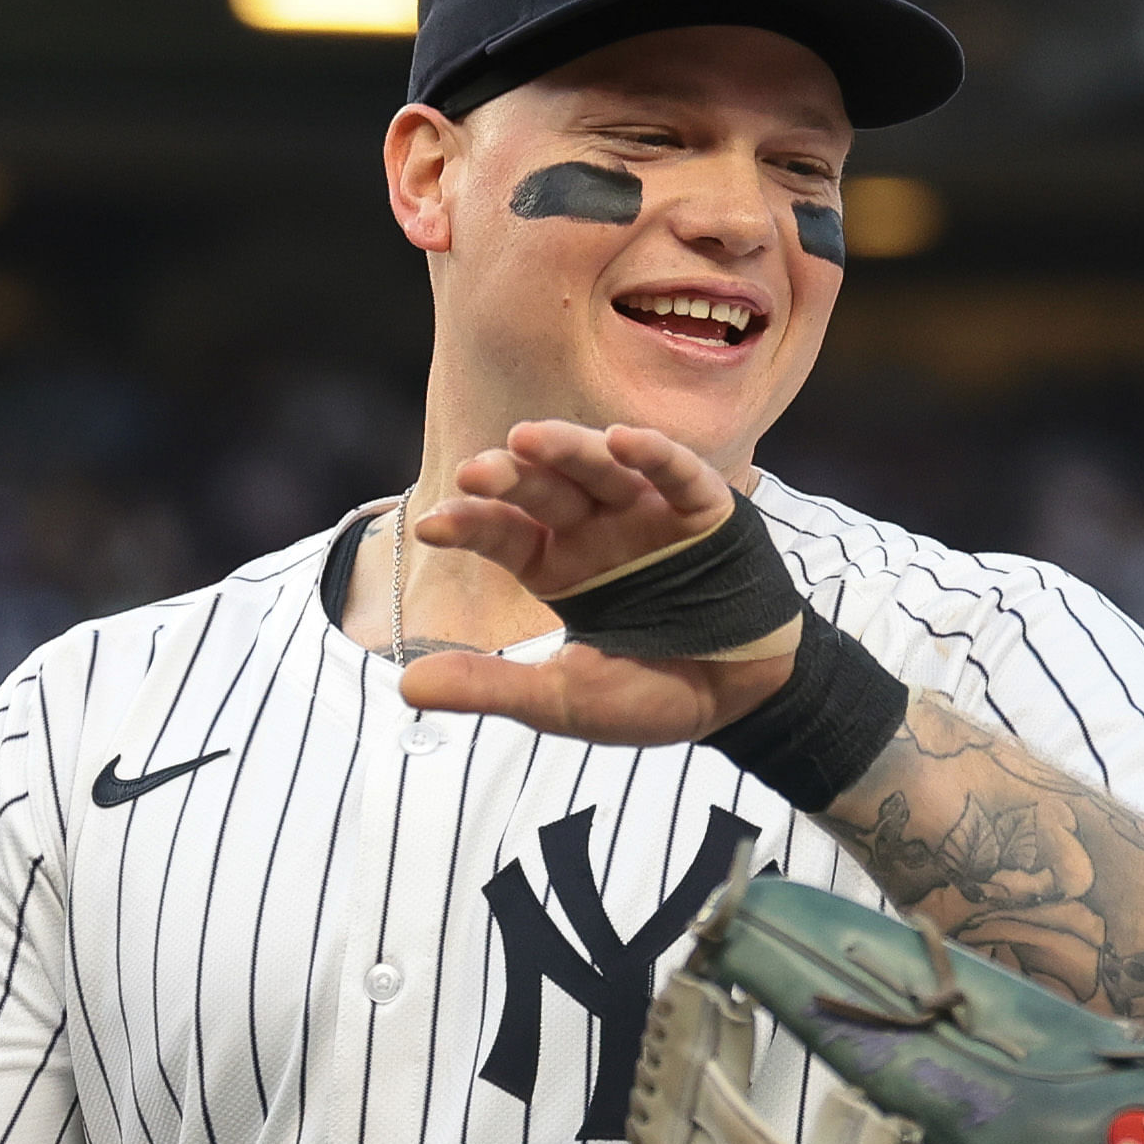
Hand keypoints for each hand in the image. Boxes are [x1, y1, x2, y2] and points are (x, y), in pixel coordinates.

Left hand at [398, 422, 796, 748]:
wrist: (739, 705)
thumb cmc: (650, 694)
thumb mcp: (562, 700)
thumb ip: (491, 688)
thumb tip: (404, 688)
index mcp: (556, 566)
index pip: (503, 533)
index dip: (470, 523)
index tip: (431, 525)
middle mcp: (596, 530)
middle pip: (545, 490)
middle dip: (511, 476)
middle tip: (476, 471)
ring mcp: (649, 515)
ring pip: (602, 468)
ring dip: (569, 449)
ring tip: (532, 438)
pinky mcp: (705, 513)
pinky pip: (679, 475)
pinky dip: (655, 455)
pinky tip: (625, 439)